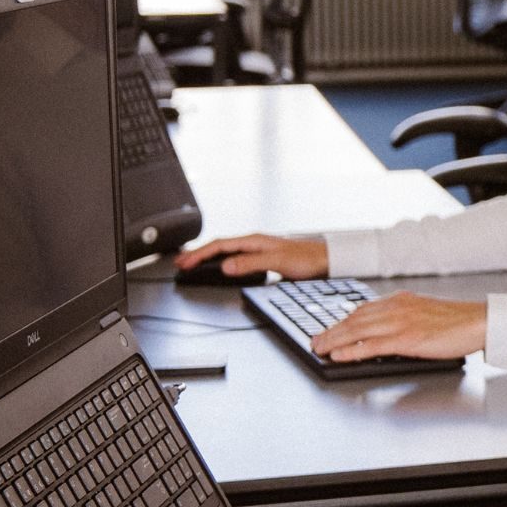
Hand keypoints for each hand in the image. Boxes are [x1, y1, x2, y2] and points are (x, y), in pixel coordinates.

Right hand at [174, 234, 328, 279]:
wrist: (326, 260)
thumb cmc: (307, 258)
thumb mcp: (278, 261)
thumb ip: (251, 263)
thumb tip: (226, 266)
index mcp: (254, 241)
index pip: (220, 246)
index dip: (200, 254)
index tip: (185, 263)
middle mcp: (254, 243)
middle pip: (219, 246)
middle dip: (198, 253)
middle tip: (180, 262)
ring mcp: (258, 249)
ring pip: (226, 251)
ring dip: (208, 256)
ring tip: (192, 263)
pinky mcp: (263, 257)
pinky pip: (235, 257)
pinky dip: (222, 261)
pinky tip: (220, 266)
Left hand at [309, 292, 486, 361]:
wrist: (479, 321)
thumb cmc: (458, 321)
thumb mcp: (425, 312)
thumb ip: (405, 317)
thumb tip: (388, 332)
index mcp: (401, 301)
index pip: (363, 310)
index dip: (343, 320)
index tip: (330, 328)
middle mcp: (397, 308)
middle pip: (354, 319)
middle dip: (331, 330)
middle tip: (316, 341)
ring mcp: (401, 323)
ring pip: (357, 330)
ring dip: (334, 340)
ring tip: (320, 348)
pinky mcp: (407, 339)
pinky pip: (372, 345)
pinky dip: (352, 350)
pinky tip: (339, 356)